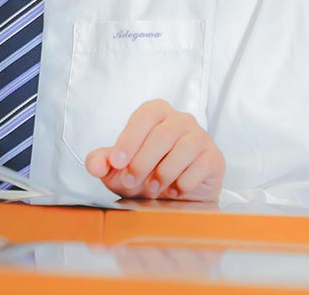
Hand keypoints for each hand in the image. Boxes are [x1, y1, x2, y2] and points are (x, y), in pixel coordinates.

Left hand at [83, 100, 223, 201]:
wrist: (174, 196)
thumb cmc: (145, 174)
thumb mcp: (118, 169)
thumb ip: (102, 162)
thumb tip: (94, 164)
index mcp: (156, 112)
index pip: (144, 117)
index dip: (129, 140)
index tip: (117, 163)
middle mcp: (181, 119)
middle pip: (162, 136)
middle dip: (143, 162)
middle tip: (130, 181)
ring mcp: (201, 137)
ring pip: (183, 151)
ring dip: (163, 174)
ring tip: (152, 188)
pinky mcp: (214, 158)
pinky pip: (200, 167)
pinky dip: (183, 183)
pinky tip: (172, 190)